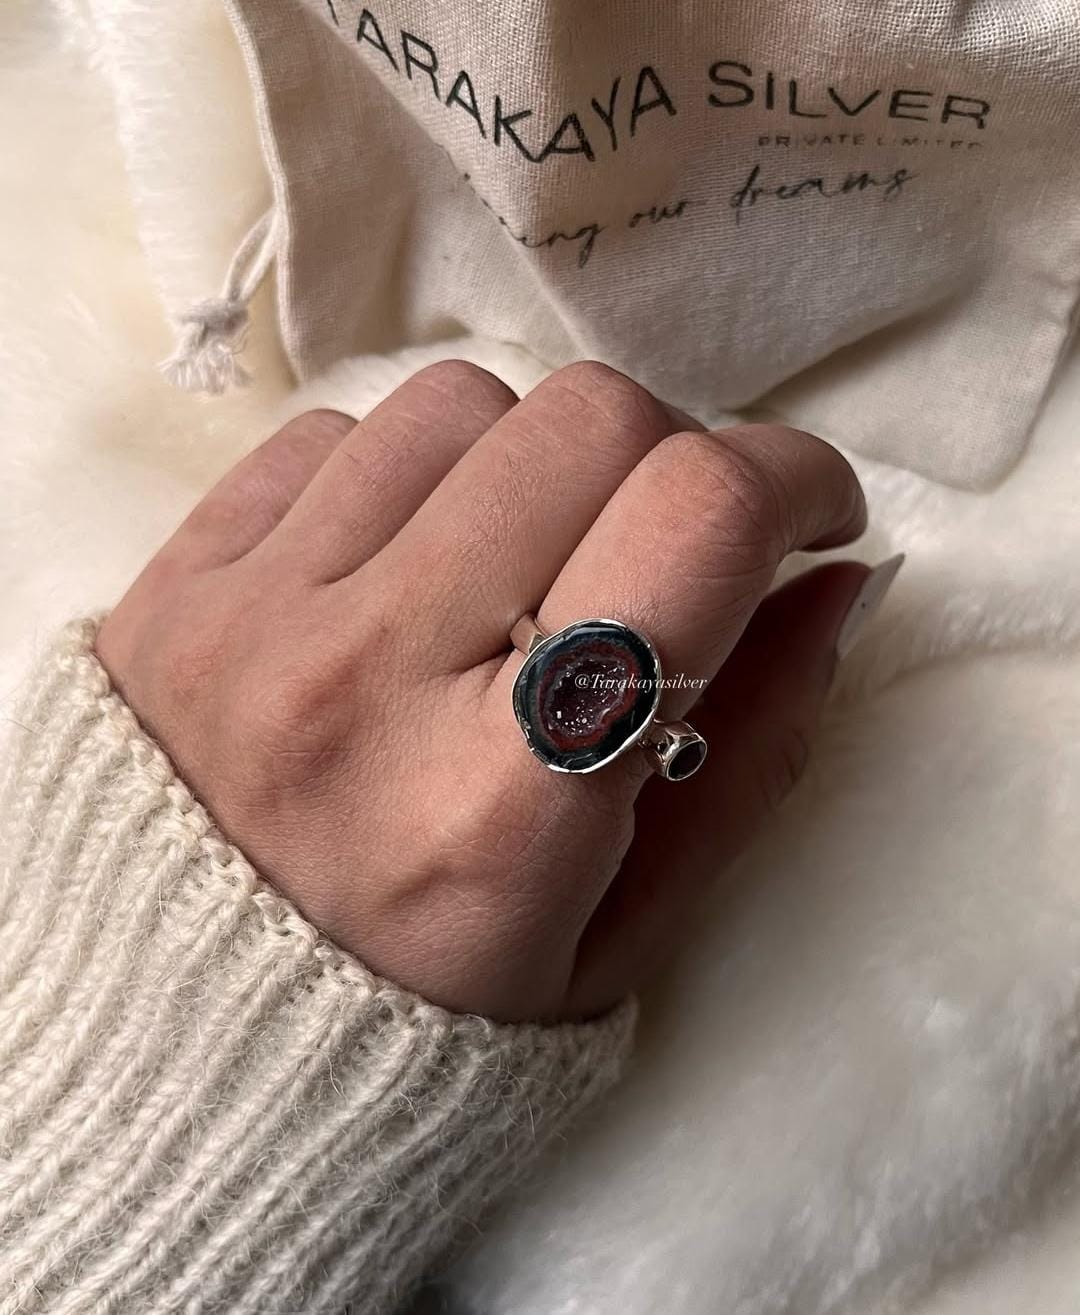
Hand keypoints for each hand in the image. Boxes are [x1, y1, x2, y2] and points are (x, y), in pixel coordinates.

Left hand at [96, 361, 868, 1021]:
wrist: (183, 1045)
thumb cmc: (428, 1014)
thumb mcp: (622, 935)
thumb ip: (754, 756)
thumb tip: (838, 579)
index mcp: (505, 795)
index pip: (691, 520)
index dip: (794, 478)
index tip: (809, 515)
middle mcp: (369, 678)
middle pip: (587, 421)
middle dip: (675, 456)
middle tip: (667, 543)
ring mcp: (251, 617)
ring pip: (461, 405)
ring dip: (534, 464)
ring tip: (522, 563)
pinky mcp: (174, 583)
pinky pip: (331, 434)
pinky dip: (407, 475)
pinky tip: (408, 566)